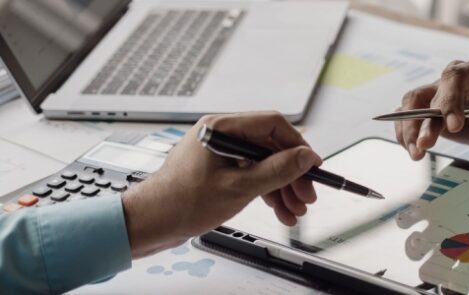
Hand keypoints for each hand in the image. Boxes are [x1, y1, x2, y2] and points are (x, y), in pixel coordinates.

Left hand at [122, 112, 322, 256]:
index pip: (273, 125)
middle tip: (306, 194)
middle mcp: (220, 135)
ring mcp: (219, 152)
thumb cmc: (179, 202)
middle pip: (271, 147)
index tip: (313, 165)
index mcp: (221, 128)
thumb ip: (277, 170)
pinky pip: (251, 174)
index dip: (298, 145)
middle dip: (292, 174)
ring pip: (263, 164)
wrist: (150, 223)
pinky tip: (278, 208)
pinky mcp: (218, 170)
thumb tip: (305, 157)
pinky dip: (266, 191)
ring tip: (294, 209)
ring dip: (282, 187)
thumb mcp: (239, 187)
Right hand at [395, 58, 468, 163]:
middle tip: (425, 144)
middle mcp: (453, 79)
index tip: (454, 126)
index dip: (451, 99)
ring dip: (409, 127)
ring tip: (416, 152)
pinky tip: (411, 148)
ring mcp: (439, 93)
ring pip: (413, 103)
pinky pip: (409, 116)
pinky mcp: (430, 110)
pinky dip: (406, 132)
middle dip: (424, 120)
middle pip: (429, 93)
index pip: (456, 77)